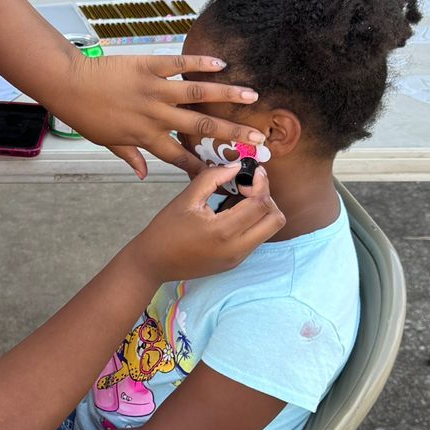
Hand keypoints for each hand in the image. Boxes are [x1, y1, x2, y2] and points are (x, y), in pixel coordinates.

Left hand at [47, 51, 266, 177]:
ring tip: (252, 97)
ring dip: (226, 95)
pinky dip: (200, 63)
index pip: (180, 157)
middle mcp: (155, 116)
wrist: (69, 85)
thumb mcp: (107, 142)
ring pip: (197, 95)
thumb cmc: (86, 115)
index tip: (228, 172)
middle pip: (200, 129)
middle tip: (257, 139)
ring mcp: (154, 90)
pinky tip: (221, 64)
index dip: (204, 166)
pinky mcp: (148, 67)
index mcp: (146, 137)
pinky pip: (178, 65)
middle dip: (231, 135)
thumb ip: (130, 157)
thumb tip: (143, 176)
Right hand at [126, 165, 285, 282]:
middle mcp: (235, 248)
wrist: (154, 263)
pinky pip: (257, 239)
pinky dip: (254, 223)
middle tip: (250, 187)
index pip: (260, 203)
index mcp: (222, 231)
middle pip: (275, 220)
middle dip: (268, 198)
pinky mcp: (235, 262)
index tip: (252, 172)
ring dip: (263, 211)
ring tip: (243, 199)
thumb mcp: (186, 198)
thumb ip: (212, 178)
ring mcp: (237, 258)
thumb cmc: (165, 230)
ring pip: (270, 230)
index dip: (261, 183)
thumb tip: (236, 166)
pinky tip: (236, 213)